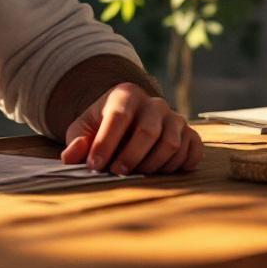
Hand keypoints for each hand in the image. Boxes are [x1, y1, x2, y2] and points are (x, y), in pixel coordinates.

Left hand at [59, 83, 202, 174]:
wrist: (128, 122)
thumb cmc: (102, 127)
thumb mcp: (82, 129)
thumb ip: (76, 142)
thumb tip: (74, 156)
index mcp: (126, 95)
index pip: (118, 118)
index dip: (106, 144)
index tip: (94, 166)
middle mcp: (154, 103)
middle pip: (149, 132)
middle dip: (131, 157)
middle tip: (117, 173)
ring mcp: (175, 118)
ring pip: (171, 144)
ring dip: (152, 165)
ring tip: (136, 173)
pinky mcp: (190, 134)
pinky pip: (192, 151)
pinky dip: (179, 165)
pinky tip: (162, 170)